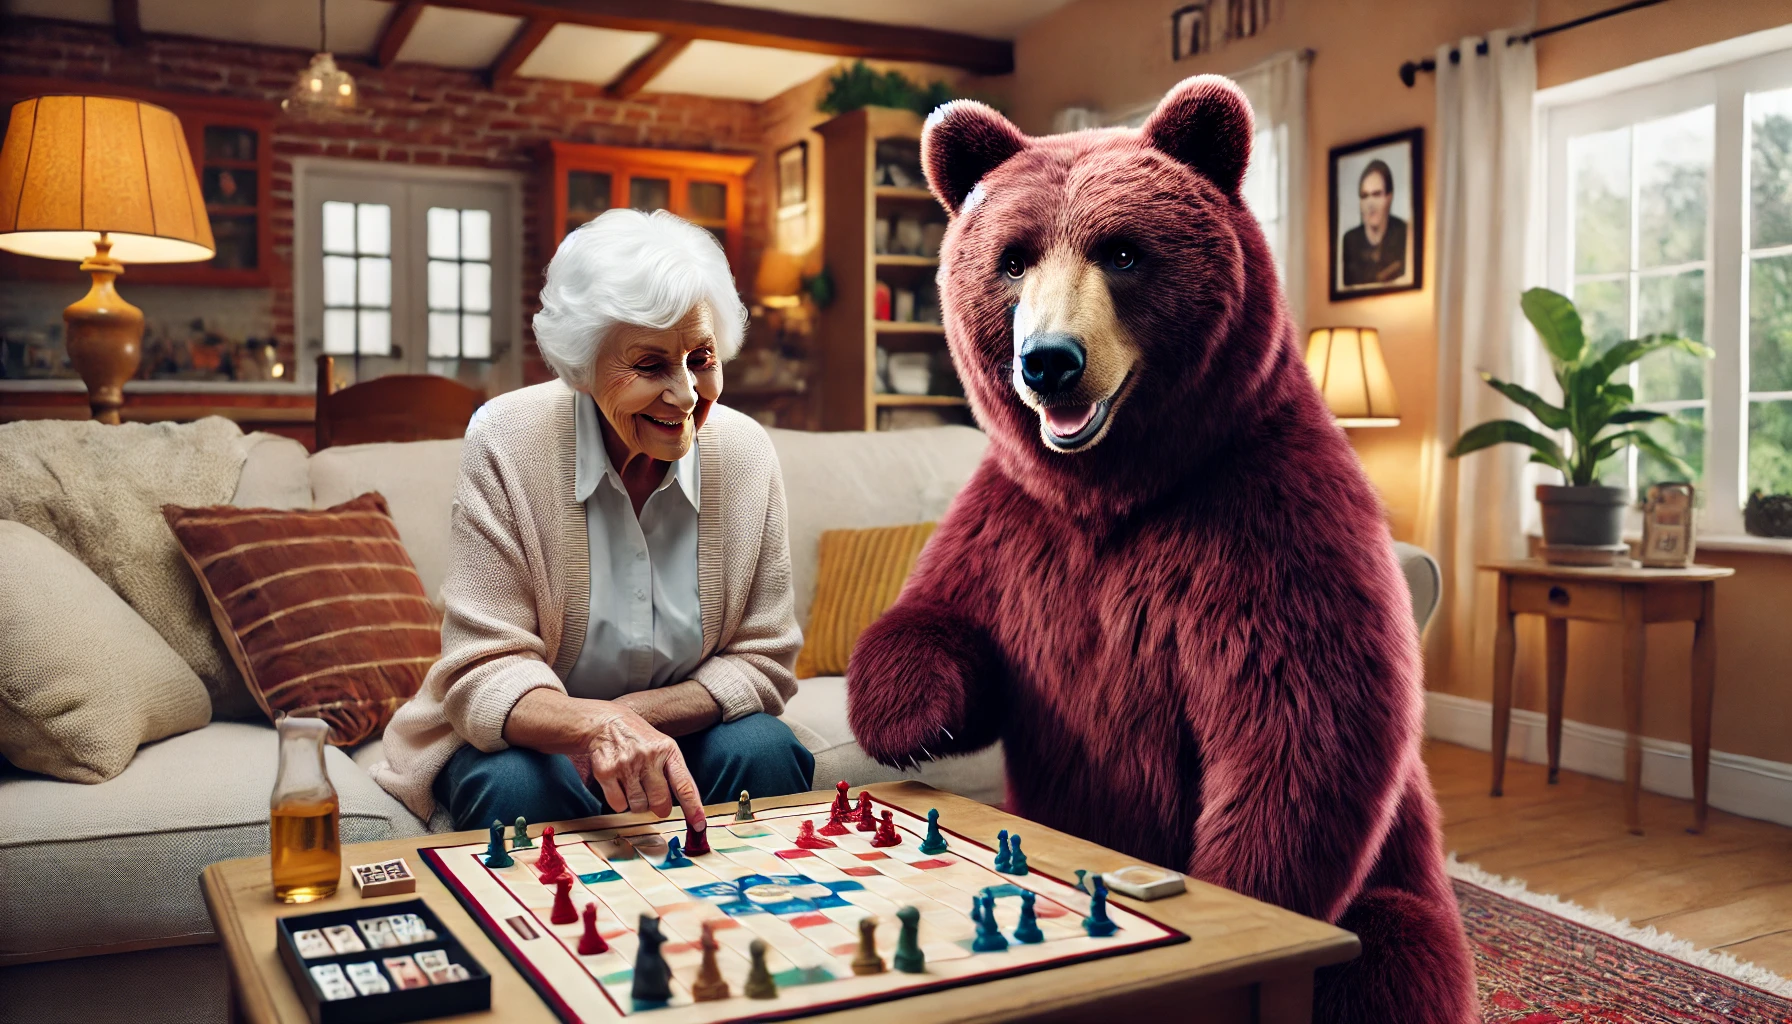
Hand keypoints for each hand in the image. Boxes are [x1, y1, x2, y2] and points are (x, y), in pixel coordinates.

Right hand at [581, 701, 705, 828]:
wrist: (602, 722)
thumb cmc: (636, 738)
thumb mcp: (661, 745)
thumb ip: (673, 771)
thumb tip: (689, 804)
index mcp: (667, 750)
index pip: (684, 785)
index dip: (693, 808)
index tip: (699, 826)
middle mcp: (649, 756)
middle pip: (660, 802)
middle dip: (660, 808)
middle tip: (656, 804)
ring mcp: (627, 764)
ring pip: (639, 806)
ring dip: (638, 804)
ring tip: (633, 785)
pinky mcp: (606, 772)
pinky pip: (619, 804)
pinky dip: (620, 802)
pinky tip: (618, 786)